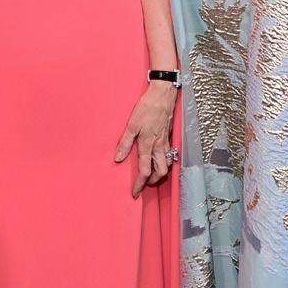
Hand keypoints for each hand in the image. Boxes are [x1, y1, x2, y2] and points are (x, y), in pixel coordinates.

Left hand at [114, 81, 176, 196]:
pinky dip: (164, 161)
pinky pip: (169, 154)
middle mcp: (159, 147)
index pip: (144, 171)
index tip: (134, 192)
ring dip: (160, 172)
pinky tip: (158, 158)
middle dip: (153, 181)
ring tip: (151, 174)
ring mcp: (165, 142)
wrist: (162, 95)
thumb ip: (125, 143)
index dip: (139, 184)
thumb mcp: (131, 124)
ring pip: (166, 164)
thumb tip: (118, 158)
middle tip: (144, 183)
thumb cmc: (147, 107)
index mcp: (148, 145)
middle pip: (160, 172)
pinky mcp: (168, 136)